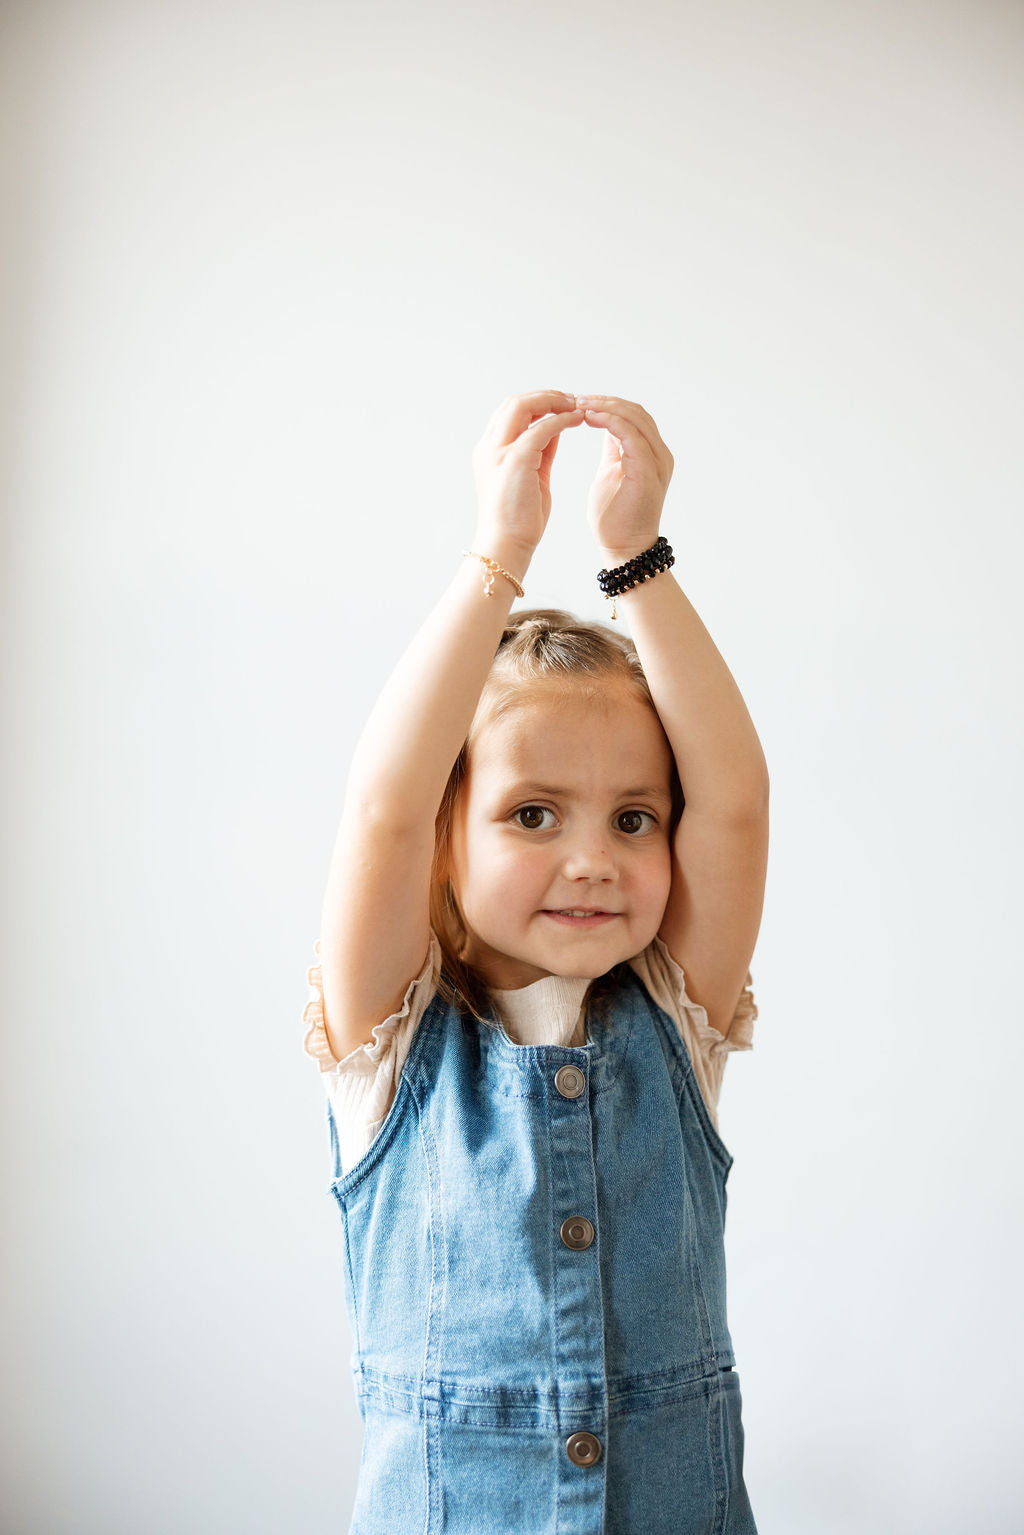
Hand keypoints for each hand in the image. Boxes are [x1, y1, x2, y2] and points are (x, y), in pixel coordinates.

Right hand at [472, 390, 583, 569]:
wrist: (506, 544)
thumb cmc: (518, 518)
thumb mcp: (531, 475)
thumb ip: (540, 450)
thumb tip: (554, 428)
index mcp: (489, 451)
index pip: (509, 412)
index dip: (536, 402)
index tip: (561, 405)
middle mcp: (489, 446)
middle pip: (514, 402)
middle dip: (544, 396)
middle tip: (571, 400)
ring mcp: (500, 451)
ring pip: (523, 406)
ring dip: (553, 401)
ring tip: (576, 405)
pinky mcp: (516, 459)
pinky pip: (541, 427)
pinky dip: (561, 419)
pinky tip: (577, 420)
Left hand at [578, 396, 673, 560]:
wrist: (623, 548)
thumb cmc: (615, 518)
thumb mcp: (611, 472)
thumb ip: (613, 448)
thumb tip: (603, 425)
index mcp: (650, 453)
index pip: (633, 416)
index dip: (608, 405)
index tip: (580, 402)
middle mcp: (659, 454)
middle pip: (636, 411)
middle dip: (605, 401)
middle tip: (577, 398)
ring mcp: (656, 461)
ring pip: (634, 418)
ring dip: (606, 407)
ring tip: (580, 404)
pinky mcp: (647, 470)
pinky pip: (630, 435)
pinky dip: (609, 422)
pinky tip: (589, 418)